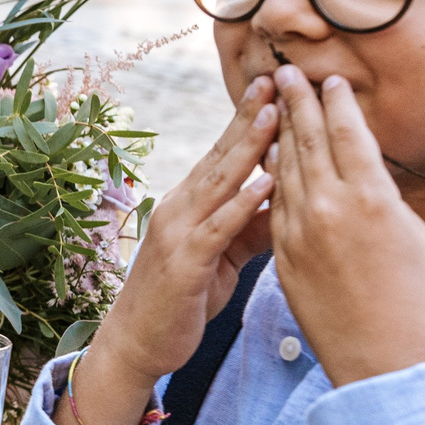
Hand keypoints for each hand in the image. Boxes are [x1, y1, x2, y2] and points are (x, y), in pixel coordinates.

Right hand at [56, 78, 277, 424]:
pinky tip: (266, 185)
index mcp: (189, 205)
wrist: (137, 345)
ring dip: (248, 148)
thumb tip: (287, 200)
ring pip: (219, 183)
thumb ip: (250, 227)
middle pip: (221, 156)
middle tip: (278, 79)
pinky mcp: (184, 263)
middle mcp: (179, 209)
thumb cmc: (181, 301)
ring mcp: (178, 233)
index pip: (223, 154)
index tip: (276, 86)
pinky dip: (242, 205)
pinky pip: (217, 228)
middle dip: (250, 117)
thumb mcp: (222, 258)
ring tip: (276, 115)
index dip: (248, 120)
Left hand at [268, 67, 424, 385]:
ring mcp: (301, 231)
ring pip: (285, 169)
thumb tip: (371, 177)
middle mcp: (331, 207)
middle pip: (309, 141)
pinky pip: (274, 205)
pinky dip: (271, 177)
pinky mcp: (284, 256)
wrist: (384, 358)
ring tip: (273, 104)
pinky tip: (269, 159)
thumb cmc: (417, 298)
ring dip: (280, 133)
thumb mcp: (418, 237)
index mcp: (372, 197)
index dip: (337, 102)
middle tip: (286, 72)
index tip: (329, 79)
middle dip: (298, 103)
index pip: (349, 133)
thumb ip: (388, 200)